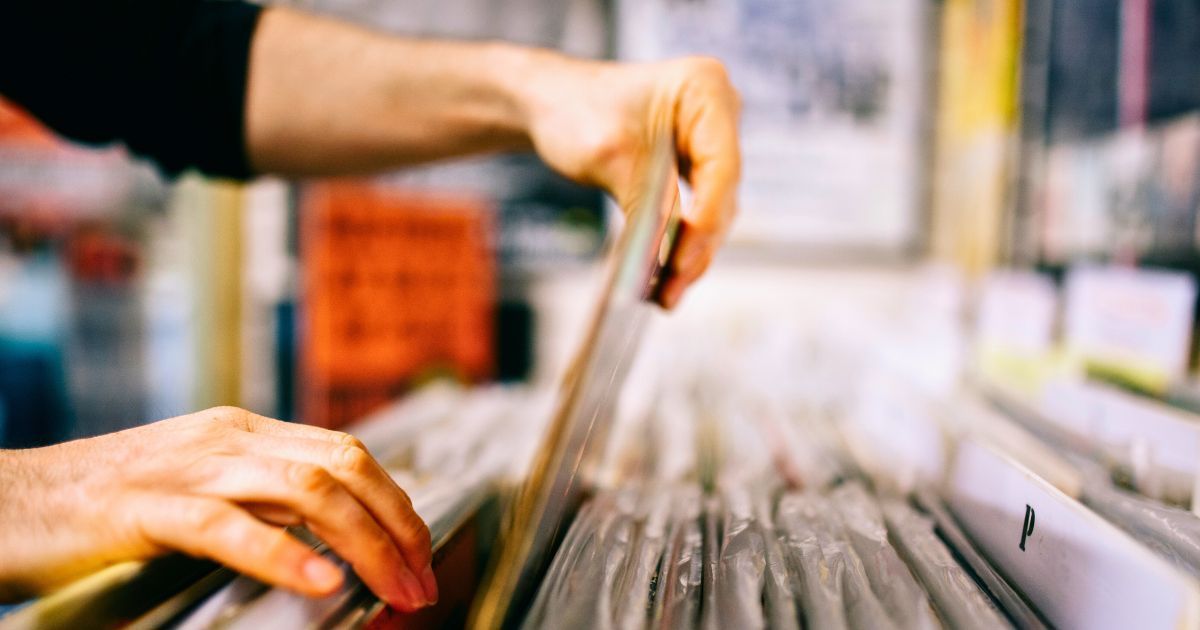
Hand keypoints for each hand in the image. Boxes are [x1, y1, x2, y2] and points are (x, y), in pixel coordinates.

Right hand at [0, 407, 435, 610]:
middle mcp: (228, 439)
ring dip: (364, 543)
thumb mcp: (201, 491)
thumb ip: (263, 505)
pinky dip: (283, 555)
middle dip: (397, 525)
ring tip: (394, 588)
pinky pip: (227, 527)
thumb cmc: (104, 506)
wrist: (11, 499)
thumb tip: (330, 545)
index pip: (349, 454)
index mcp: (245, 433)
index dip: (396, 503)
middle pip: (345, 467)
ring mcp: (190, 467)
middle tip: (422, 581)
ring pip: (306, 490)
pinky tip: (321, 583)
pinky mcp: (145, 506)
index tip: (421, 553)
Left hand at [519, 54, 741, 307]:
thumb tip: (665, 263)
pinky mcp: (695, 167)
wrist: (550, 103)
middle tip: (669, 292)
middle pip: (721, 194)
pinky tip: (662, 279)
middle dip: (696, 247)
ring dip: (690, 255)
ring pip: (712, 211)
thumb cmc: (574, 111)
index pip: (721, 167)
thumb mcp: (609, 157)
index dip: (706, 220)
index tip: (682, 262)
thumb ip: (646, 205)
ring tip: (663, 297)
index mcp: (704, 89)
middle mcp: (718, 113)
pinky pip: (696, 212)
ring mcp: (709, 141)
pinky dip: (679, 244)